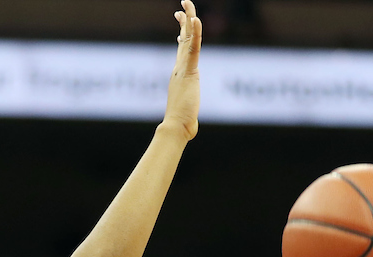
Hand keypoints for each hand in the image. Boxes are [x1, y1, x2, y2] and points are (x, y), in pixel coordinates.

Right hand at [162, 1, 201, 140]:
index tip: (181, 21)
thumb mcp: (187, 111)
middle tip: (183, 3)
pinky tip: (196, 19)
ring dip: (189, 18)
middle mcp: (179, 67)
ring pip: (188, 38)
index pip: (183, 49)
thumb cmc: (181, 124)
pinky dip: (195, 33)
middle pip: (184, 38)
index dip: (183, 33)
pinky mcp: (189, 71)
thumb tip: (191, 128)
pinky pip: (193, 48)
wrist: (177, 127)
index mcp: (180, 74)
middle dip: (184, 19)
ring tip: (187, 2)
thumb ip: (189, 113)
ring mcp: (183, 68)